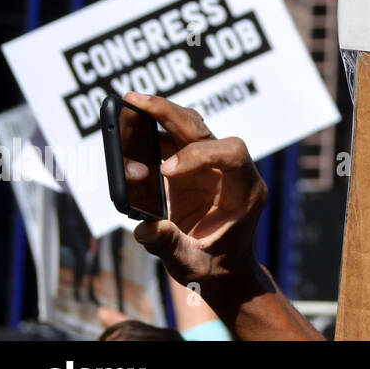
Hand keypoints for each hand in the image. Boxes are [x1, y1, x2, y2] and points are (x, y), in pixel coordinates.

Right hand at [123, 93, 322, 339]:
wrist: (225, 268)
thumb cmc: (216, 266)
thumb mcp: (194, 266)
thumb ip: (171, 247)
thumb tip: (145, 228)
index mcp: (245, 192)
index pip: (233, 154)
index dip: (200, 155)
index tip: (166, 172)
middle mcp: (229, 172)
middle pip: (205, 130)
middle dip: (171, 114)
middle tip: (136, 100)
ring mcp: (210, 167)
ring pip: (187, 129)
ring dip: (158, 116)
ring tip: (126, 106)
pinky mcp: (190, 169)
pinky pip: (170, 144)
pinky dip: (147, 137)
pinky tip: (124, 134)